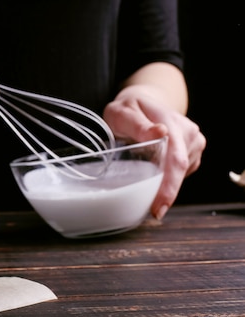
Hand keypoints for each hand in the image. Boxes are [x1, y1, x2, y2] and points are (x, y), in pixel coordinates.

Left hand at [103, 95, 205, 219]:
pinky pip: (181, 173)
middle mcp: (188, 133)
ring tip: (144, 185)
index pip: (176, 160)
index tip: (158, 207)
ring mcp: (193, 143)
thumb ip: (137, 124)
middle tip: (153, 213)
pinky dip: (167, 180)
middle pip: (180, 170)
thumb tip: (160, 132)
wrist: (142, 103)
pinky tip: (154, 175)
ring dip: (165, 185)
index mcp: (173, 124)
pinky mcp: (192, 152)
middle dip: (166, 194)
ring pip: (181, 174)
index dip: (169, 186)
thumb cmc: (128, 109)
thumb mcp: (123, 113)